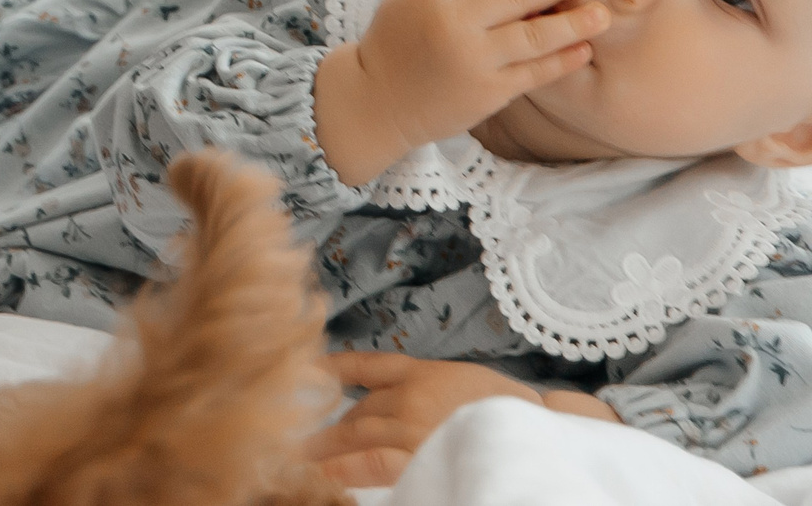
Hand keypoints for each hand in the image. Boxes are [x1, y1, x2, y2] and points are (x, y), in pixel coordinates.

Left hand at [309, 354, 544, 486]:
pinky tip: (319, 475)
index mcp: (423, 372)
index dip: (332, 369)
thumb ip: (427, 391)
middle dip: (326, 427)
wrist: (545, 432)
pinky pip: (367, 464)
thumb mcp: (466, 386)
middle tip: (294, 437)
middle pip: (356, 411)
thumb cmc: (512, 414)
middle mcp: (409, 395)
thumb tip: (391, 408)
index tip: (308, 373)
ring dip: (323, 448)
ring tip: (295, 458)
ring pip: (354, 434)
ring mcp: (411, 426)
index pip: (366, 365)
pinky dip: (339, 469)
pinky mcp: (417, 456)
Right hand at [319, 0, 605, 181]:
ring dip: (573, 23)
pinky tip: (583, 50)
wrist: (375, 102)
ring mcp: (474, 60)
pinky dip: (561, 61)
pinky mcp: (487, 93)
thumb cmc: (389, 46)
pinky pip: (533, 73)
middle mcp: (456, 24)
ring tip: (601, 13)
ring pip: (534, 35)